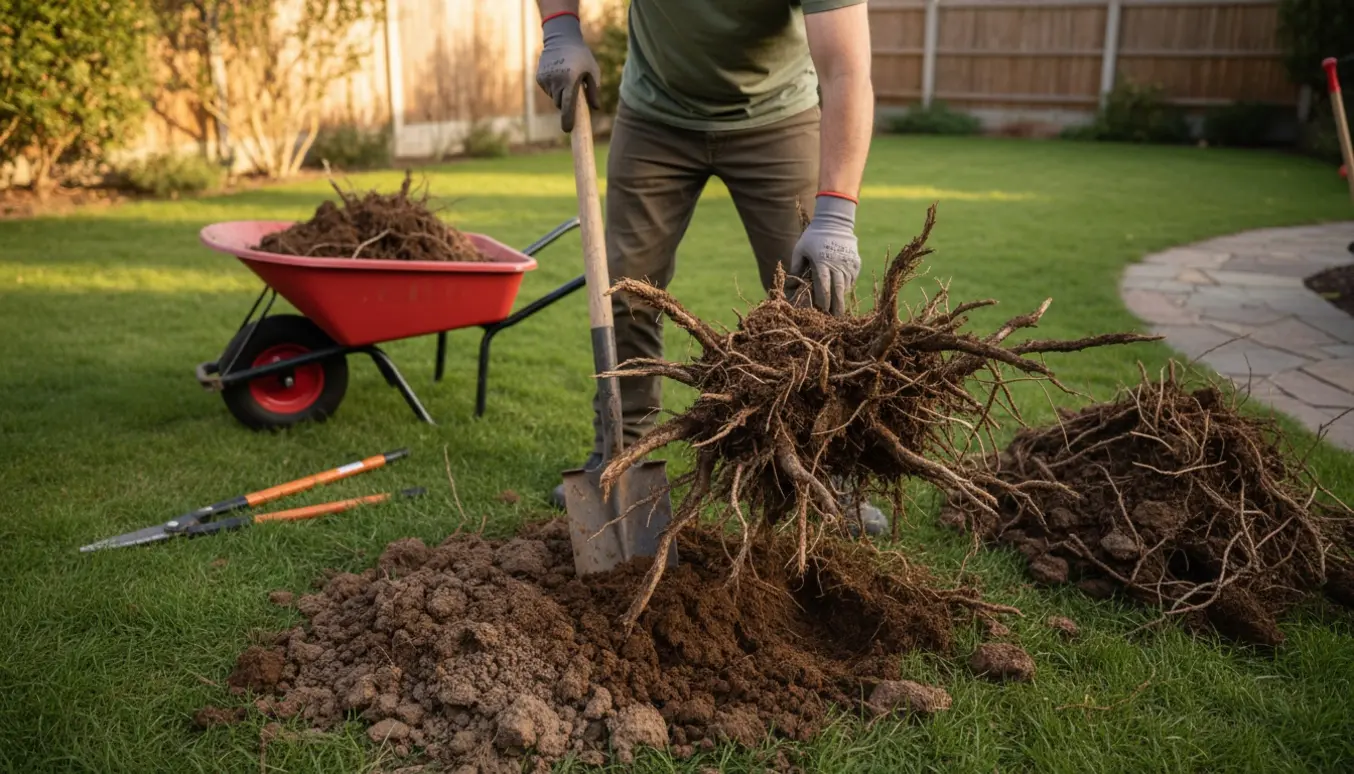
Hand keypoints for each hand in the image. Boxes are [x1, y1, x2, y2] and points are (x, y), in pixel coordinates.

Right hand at [535, 12, 600, 132]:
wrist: (561, 38)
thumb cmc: (581, 56)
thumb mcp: (593, 71)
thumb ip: (594, 91)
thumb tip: (595, 108)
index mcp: (570, 80)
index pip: (567, 105)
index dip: (568, 119)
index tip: (567, 130)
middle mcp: (556, 80)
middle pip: (560, 104)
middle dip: (567, 103)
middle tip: (573, 91)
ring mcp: (546, 79)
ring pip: (554, 97)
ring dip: (560, 94)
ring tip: (566, 78)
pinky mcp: (539, 78)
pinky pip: (548, 90)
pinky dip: (554, 87)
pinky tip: (558, 74)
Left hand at [789, 194, 860, 314]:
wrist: (834, 221)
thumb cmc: (813, 236)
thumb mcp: (800, 249)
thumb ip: (796, 267)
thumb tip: (790, 286)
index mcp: (822, 263)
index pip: (824, 286)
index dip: (824, 300)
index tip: (822, 310)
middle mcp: (837, 265)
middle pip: (838, 290)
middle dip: (837, 306)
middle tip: (835, 319)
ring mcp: (848, 263)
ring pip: (846, 285)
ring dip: (842, 297)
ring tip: (838, 308)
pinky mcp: (855, 261)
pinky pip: (852, 278)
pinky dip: (848, 285)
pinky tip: (842, 290)